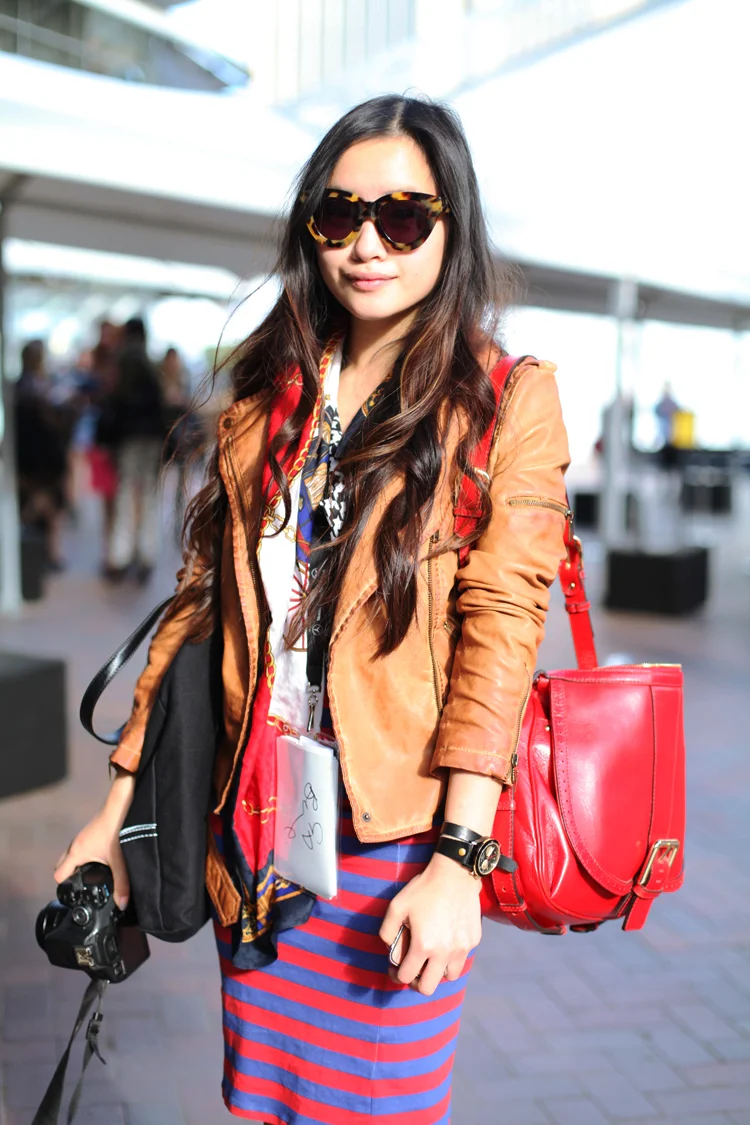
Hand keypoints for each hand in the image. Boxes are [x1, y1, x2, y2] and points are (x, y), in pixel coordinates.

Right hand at [54, 769, 135, 909]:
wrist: (122, 804)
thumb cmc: (117, 828)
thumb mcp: (120, 861)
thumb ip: (122, 884)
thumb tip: (122, 904)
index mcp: (77, 852)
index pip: (58, 875)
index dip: (64, 887)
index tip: (75, 895)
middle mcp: (76, 844)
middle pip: (62, 865)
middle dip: (70, 877)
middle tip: (84, 887)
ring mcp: (83, 837)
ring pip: (72, 856)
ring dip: (78, 866)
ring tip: (93, 877)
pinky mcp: (91, 833)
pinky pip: (81, 849)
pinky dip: (86, 857)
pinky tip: (101, 861)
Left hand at [379, 852, 482, 995]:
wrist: (455, 873)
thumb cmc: (424, 888)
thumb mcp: (396, 906)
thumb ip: (387, 932)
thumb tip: (390, 949)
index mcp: (423, 946)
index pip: (406, 977)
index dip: (396, 975)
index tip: (394, 969)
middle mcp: (444, 952)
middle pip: (428, 988)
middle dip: (416, 983)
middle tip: (412, 971)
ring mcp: (461, 948)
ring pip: (449, 977)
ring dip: (437, 972)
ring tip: (431, 959)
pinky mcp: (473, 940)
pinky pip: (461, 959)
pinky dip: (452, 957)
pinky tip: (445, 942)